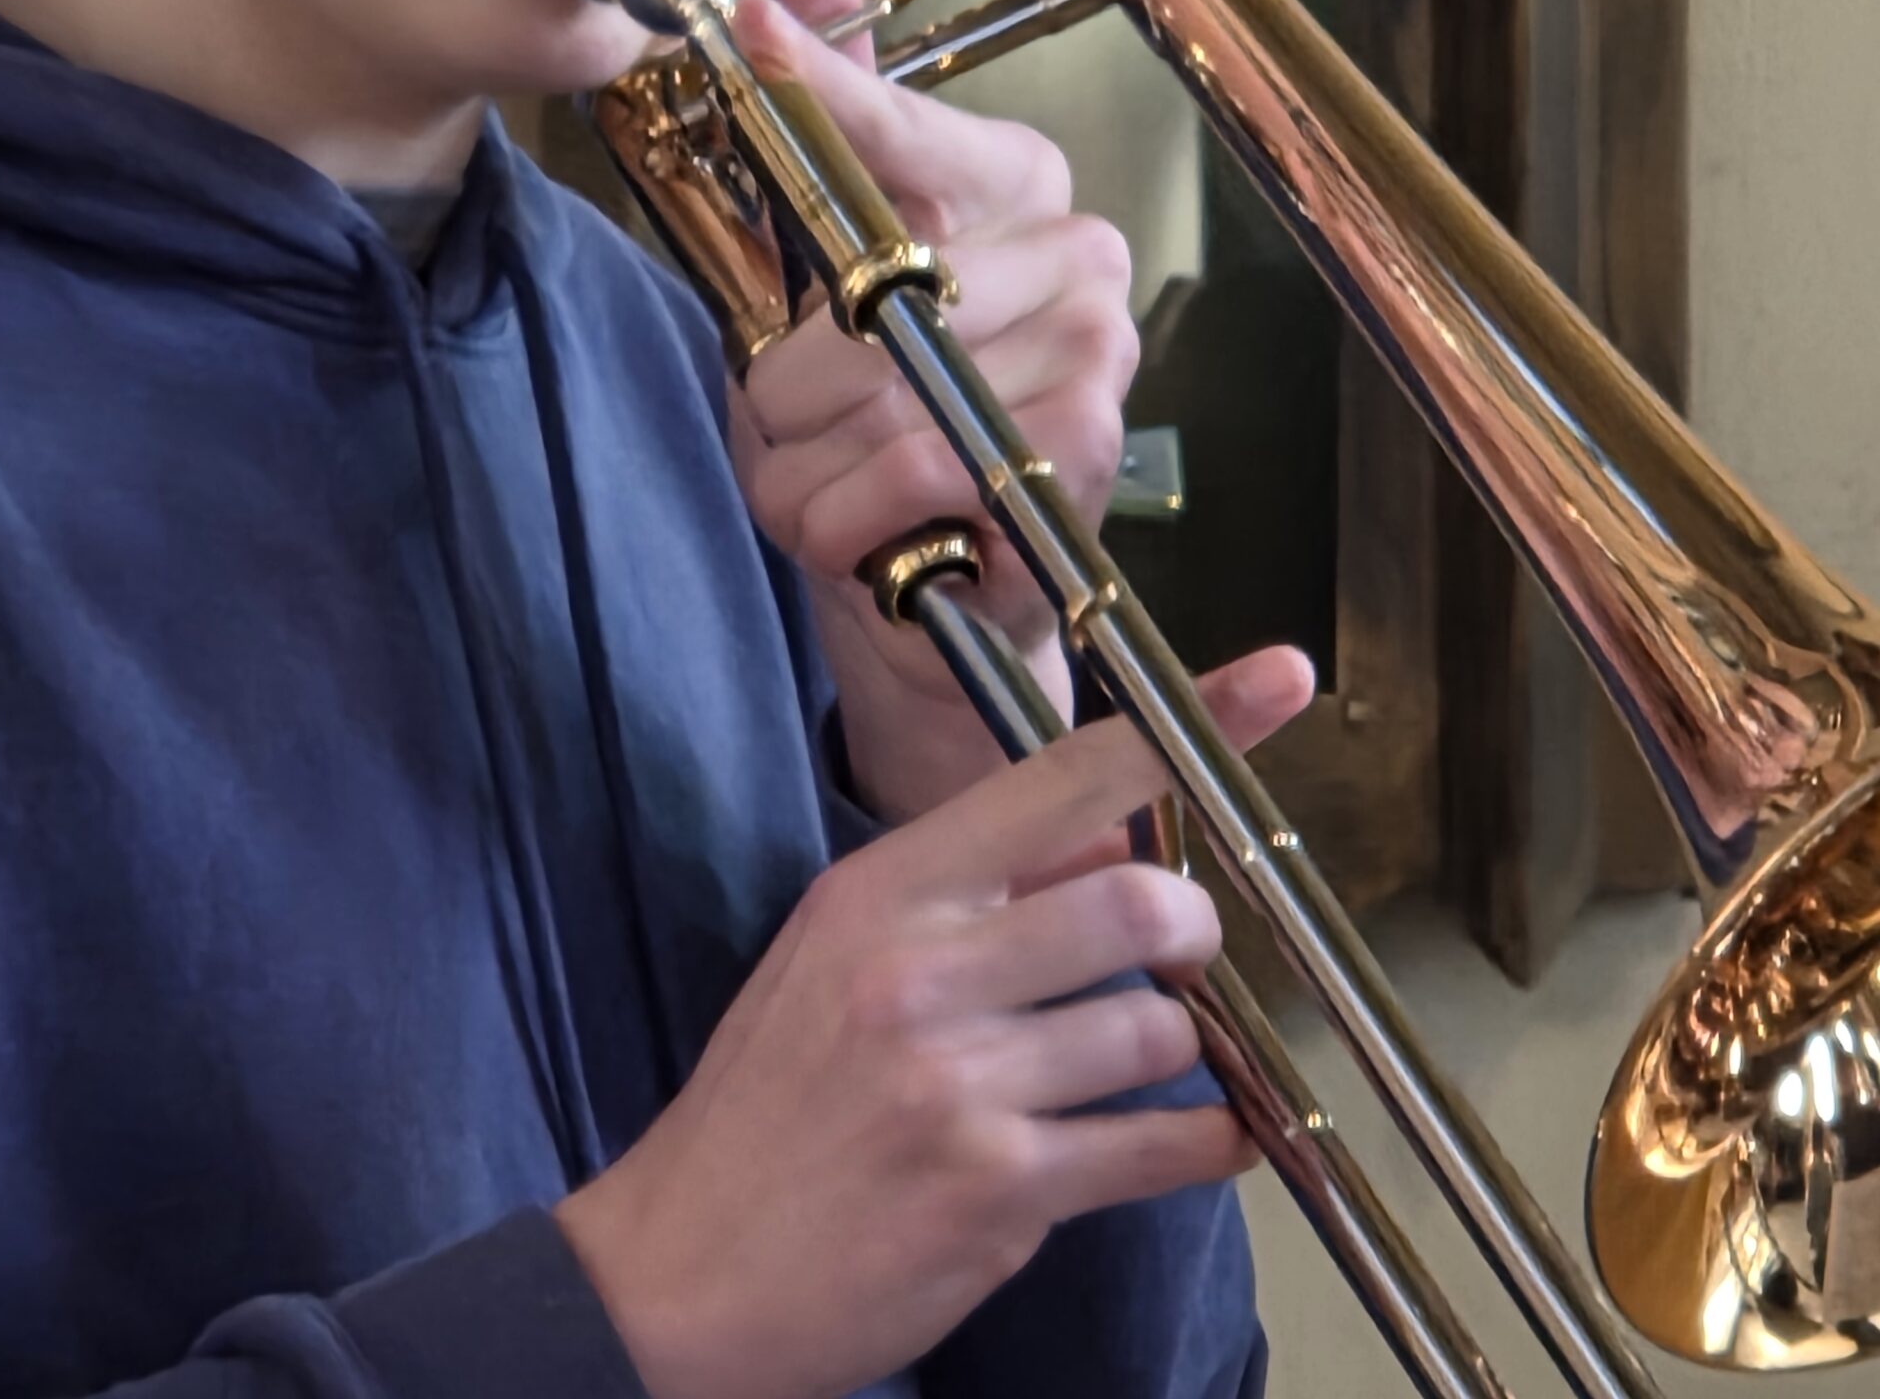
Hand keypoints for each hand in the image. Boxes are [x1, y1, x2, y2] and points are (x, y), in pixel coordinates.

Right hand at [559, 650, 1312, 1398]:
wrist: (678, 1271)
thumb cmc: (770, 1103)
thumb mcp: (837, 952)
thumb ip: (973, 890)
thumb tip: (1111, 841)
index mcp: (886, 887)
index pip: (1065, 776)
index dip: (1189, 727)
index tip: (1273, 680)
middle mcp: (922, 969)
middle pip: (1139, 902)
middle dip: (1193, 931)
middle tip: (1185, 955)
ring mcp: (960, 1081)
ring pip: (1157, 1032)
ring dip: (1180, 1051)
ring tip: (1134, 1068)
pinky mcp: (997, 1191)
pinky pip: (1159, 1149)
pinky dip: (1208, 1142)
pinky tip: (1209, 1138)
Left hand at [728, 0, 1139, 818]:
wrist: (940, 594)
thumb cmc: (876, 434)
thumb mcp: (824, 289)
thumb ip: (827, 142)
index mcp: (1015, 183)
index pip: (900, 125)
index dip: (819, 87)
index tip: (752, 35)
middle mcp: (1077, 245)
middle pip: (868, 282)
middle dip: (783, 384)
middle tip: (783, 430)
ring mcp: (1097, 341)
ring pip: (881, 387)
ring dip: (805, 465)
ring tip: (817, 492)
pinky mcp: (1089, 441)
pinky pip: (920, 463)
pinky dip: (854, 515)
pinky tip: (862, 537)